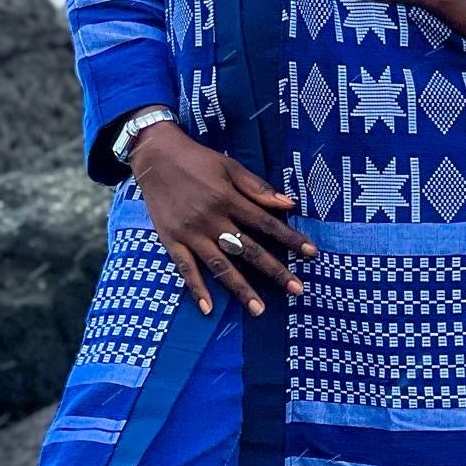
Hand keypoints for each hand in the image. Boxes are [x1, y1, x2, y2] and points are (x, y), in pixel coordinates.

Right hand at [127, 121, 317, 315]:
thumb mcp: (230, 166)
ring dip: (241, 288)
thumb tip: (288, 204)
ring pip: (220, 266)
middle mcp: (212, 220)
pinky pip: (185, 269)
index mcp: (228, 199)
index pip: (266, 224)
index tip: (311, 253)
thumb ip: (257, 188)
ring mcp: (191, 234)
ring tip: (259, 309)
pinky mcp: (171, 241)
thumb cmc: (196, 159)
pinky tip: (208, 309)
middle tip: (297, 290)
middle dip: (274, 271)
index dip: (290, 239)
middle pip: (248, 250)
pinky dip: (196, 289)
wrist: (154, 156)